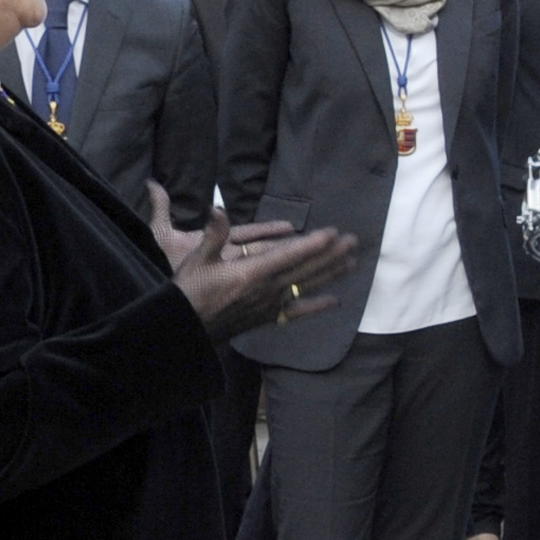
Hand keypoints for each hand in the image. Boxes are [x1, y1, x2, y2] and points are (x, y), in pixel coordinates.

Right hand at [152, 184, 357, 341]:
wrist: (185, 331)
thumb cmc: (188, 292)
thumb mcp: (197, 260)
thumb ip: (213, 235)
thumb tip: (217, 208)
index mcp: (251, 273)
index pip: (289, 255)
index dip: (313, 244)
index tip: (333, 233)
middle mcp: (266, 290)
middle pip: (306, 269)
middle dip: (331, 254)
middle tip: (354, 241)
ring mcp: (270, 305)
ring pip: (307, 287)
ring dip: (331, 274)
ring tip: (353, 262)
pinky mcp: (268, 318)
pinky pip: (297, 312)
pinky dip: (317, 306)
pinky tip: (336, 302)